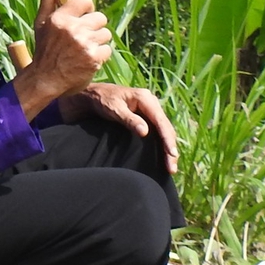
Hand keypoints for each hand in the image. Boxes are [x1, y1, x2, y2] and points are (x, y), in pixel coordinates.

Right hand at [21, 0, 112, 107]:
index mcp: (60, 18)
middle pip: (100, 17)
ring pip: (106, 34)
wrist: (46, 79)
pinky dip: (100, 55)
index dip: (87, 8)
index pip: (85, 0)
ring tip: (85, 49)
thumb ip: (48, 2)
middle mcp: (73, 29)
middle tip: (84, 36)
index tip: (83, 16)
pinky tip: (88, 59)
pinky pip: (107, 49)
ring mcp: (85, 44)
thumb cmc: (44, 50)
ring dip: (98, 41)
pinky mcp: (94, 58)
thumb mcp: (41, 24)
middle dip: (94, 26)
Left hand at [61, 82, 177, 173]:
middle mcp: (152, 103)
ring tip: (170, 168)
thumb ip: (129, 119)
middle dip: (170, 148)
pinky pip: (158, 132)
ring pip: (164, 131)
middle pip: (166, 128)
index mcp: (145, 98)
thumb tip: (145, 132)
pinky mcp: (146, 118)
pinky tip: (163, 157)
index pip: (160, 121)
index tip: (171, 154)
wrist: (92, 96)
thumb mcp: (113, 109)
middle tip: (172, 168)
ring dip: (168, 149)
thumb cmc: (101, 100)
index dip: (167, 139)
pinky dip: (162, 144)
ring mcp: (150, 111)